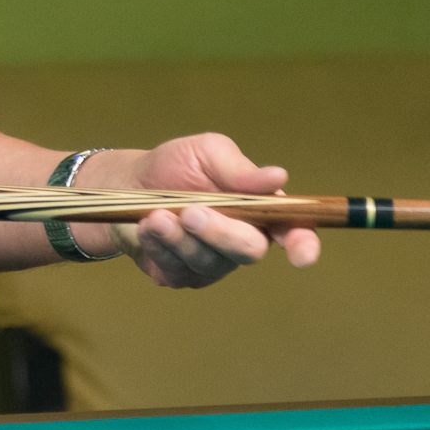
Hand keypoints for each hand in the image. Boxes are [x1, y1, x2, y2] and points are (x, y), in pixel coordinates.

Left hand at [72, 133, 321, 288]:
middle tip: (191, 212)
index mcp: (259, 210)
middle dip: (221, 233)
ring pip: (208, 262)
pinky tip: (147, 226)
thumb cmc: (175, 166)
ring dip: (180, 238)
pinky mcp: (181, 276)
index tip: (300, 253)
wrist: (126, 183)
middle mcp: (241, 241)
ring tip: (157, 214)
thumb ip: (239, 170)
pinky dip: (160, 246)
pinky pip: (176, 270)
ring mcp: (212, 264)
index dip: (303, 244)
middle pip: (249, 251)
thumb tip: (278, 177)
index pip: (293, 231)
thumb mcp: (206, 152)